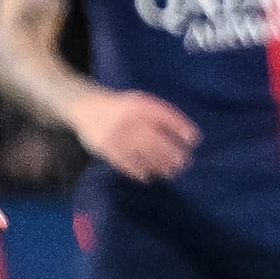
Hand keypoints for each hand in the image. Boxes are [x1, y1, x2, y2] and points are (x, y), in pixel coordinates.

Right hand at [72, 86, 200, 181]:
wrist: (86, 108)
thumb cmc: (122, 108)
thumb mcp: (141, 103)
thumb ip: (163, 116)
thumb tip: (192, 137)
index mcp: (138, 105)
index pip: (165, 116)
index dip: (181, 128)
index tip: (193, 140)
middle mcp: (127, 119)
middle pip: (155, 140)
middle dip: (172, 153)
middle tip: (184, 163)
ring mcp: (115, 134)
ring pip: (142, 154)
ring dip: (159, 165)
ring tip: (169, 172)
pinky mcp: (105, 148)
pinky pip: (125, 163)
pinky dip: (139, 171)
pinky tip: (149, 175)